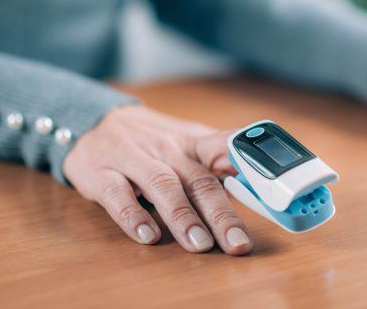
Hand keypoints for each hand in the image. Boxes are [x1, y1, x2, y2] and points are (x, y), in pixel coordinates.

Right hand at [63, 106, 251, 254]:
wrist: (95, 121)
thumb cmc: (152, 140)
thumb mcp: (189, 142)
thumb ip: (220, 162)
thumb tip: (261, 186)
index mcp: (193, 143)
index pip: (227, 149)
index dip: (250, 167)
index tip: (271, 189)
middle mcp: (167, 150)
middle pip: (199, 180)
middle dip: (220, 214)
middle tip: (237, 243)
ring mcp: (134, 159)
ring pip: (162, 186)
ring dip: (182, 217)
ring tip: (199, 244)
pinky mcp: (101, 173)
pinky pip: (118, 195)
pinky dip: (132, 215)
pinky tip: (147, 235)